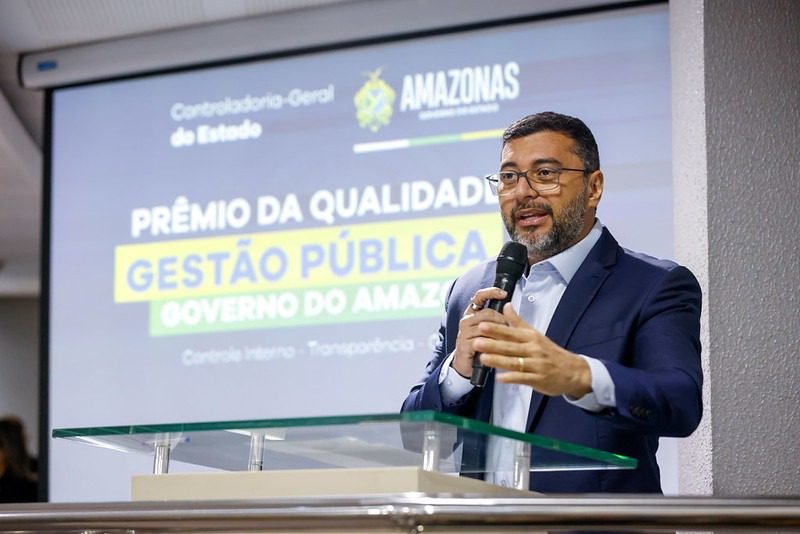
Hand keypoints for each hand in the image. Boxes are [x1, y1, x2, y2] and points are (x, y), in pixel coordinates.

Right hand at [451, 287, 508, 377]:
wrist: (466, 363)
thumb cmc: (478, 344)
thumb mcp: (487, 329)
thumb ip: (495, 317)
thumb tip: (510, 306)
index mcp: (471, 313)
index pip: (479, 297)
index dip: (491, 293)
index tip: (503, 293)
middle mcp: (466, 320)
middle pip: (487, 313)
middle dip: (501, 320)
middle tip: (509, 328)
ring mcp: (464, 332)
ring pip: (485, 327)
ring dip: (498, 333)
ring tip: (506, 339)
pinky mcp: (464, 345)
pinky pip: (481, 341)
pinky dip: (492, 344)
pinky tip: (498, 348)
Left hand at [473, 303, 591, 397]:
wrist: (573, 371)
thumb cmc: (550, 352)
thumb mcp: (535, 334)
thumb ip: (518, 321)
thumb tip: (506, 305)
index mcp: (531, 337)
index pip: (511, 332)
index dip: (496, 329)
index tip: (482, 325)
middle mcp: (533, 349)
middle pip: (510, 346)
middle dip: (493, 344)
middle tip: (477, 341)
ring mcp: (536, 365)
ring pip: (515, 362)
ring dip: (498, 360)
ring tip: (483, 358)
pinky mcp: (538, 379)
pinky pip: (522, 378)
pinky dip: (511, 378)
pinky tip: (500, 377)